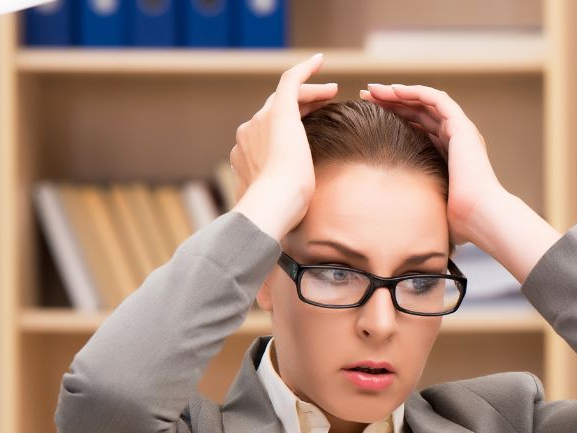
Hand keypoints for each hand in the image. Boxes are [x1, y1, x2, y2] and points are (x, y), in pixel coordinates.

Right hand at [230, 53, 337, 239]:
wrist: (274, 204)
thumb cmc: (279, 215)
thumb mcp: (277, 208)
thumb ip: (276, 207)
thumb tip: (283, 226)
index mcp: (246, 155)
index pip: (267, 133)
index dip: (288, 129)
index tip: (305, 131)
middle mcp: (248, 133)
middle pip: (273, 112)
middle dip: (298, 107)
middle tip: (323, 104)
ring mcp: (260, 121)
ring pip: (285, 98)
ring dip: (308, 92)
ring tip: (331, 91)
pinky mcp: (279, 112)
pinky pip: (290, 81)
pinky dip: (304, 70)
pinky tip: (320, 61)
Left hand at [359, 83, 506, 246]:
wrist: (479, 217)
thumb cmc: (459, 221)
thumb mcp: (431, 205)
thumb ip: (419, 205)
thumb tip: (401, 229)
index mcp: (450, 155)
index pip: (419, 129)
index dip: (394, 120)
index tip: (368, 117)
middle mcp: (456, 139)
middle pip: (419, 112)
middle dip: (391, 103)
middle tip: (364, 97)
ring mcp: (461, 131)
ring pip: (426, 102)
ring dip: (399, 93)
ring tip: (373, 90)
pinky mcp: (462, 126)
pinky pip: (436, 99)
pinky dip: (415, 92)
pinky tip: (393, 90)